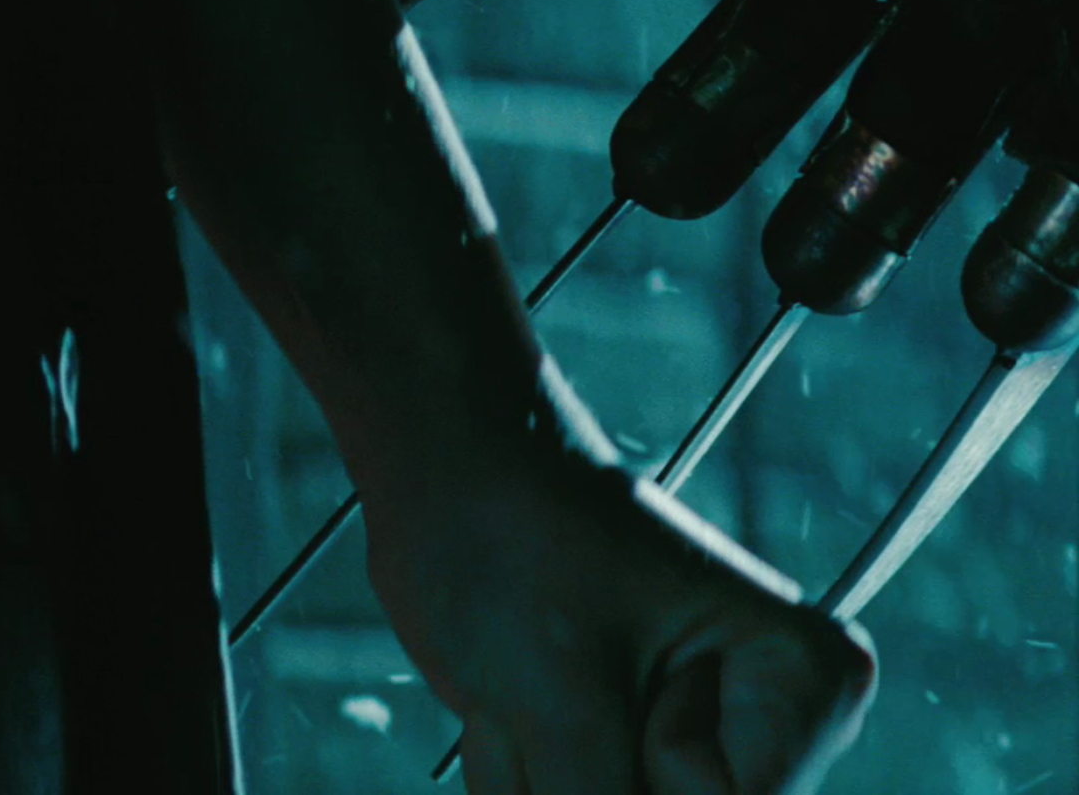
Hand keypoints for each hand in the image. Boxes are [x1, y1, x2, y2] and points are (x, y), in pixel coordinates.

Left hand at [361, 366, 875, 793]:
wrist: (444, 481)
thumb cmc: (517, 542)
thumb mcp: (565, 701)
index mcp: (803, 682)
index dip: (637, 772)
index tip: (612, 673)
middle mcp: (765, 727)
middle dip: (570, 773)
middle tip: (550, 681)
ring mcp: (686, 747)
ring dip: (530, 773)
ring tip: (523, 685)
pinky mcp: (616, 757)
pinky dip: (511, 774)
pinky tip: (506, 704)